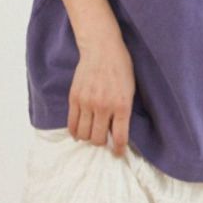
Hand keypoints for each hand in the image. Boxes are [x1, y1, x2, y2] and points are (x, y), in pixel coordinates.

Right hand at [66, 41, 134, 157]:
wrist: (102, 49)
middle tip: (103, 140)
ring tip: (91, 134)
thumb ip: (124, 111)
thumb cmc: (121, 68)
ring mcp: (87, 103)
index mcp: (122, 105)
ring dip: (88, 138)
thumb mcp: (130, 90)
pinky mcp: (74, 98)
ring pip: (84, 134)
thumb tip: (117, 132)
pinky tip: (78, 133)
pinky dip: (75, 132)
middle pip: (98, 139)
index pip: (119, 137)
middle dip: (101, 144)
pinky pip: (71, 123)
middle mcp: (103, 106)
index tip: (117, 153)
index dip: (118, 150)